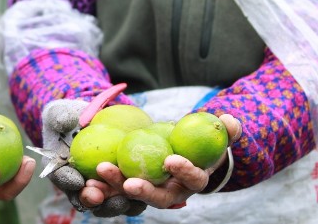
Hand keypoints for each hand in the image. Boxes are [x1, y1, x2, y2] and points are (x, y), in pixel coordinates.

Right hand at [41, 99, 145, 216]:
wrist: (100, 123)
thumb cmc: (75, 119)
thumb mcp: (64, 113)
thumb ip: (61, 117)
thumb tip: (63, 122)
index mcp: (64, 169)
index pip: (63, 177)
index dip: (67, 180)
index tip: (77, 180)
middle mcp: (82, 185)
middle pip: (85, 197)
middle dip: (91, 199)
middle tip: (97, 196)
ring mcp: (102, 189)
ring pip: (107, 203)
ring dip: (113, 204)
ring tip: (122, 201)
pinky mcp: (121, 189)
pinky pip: (128, 199)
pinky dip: (134, 201)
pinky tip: (142, 198)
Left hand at [83, 113, 242, 211]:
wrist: (183, 152)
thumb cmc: (202, 143)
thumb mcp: (217, 134)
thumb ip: (226, 129)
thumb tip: (230, 120)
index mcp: (193, 180)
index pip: (192, 180)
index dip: (184, 171)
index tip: (171, 160)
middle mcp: (172, 192)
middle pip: (158, 197)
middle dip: (144, 191)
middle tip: (129, 183)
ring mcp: (150, 191)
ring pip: (132, 195)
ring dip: (114, 189)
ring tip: (98, 178)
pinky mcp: (131, 186)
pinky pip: (115, 189)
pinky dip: (102, 186)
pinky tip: (87, 180)